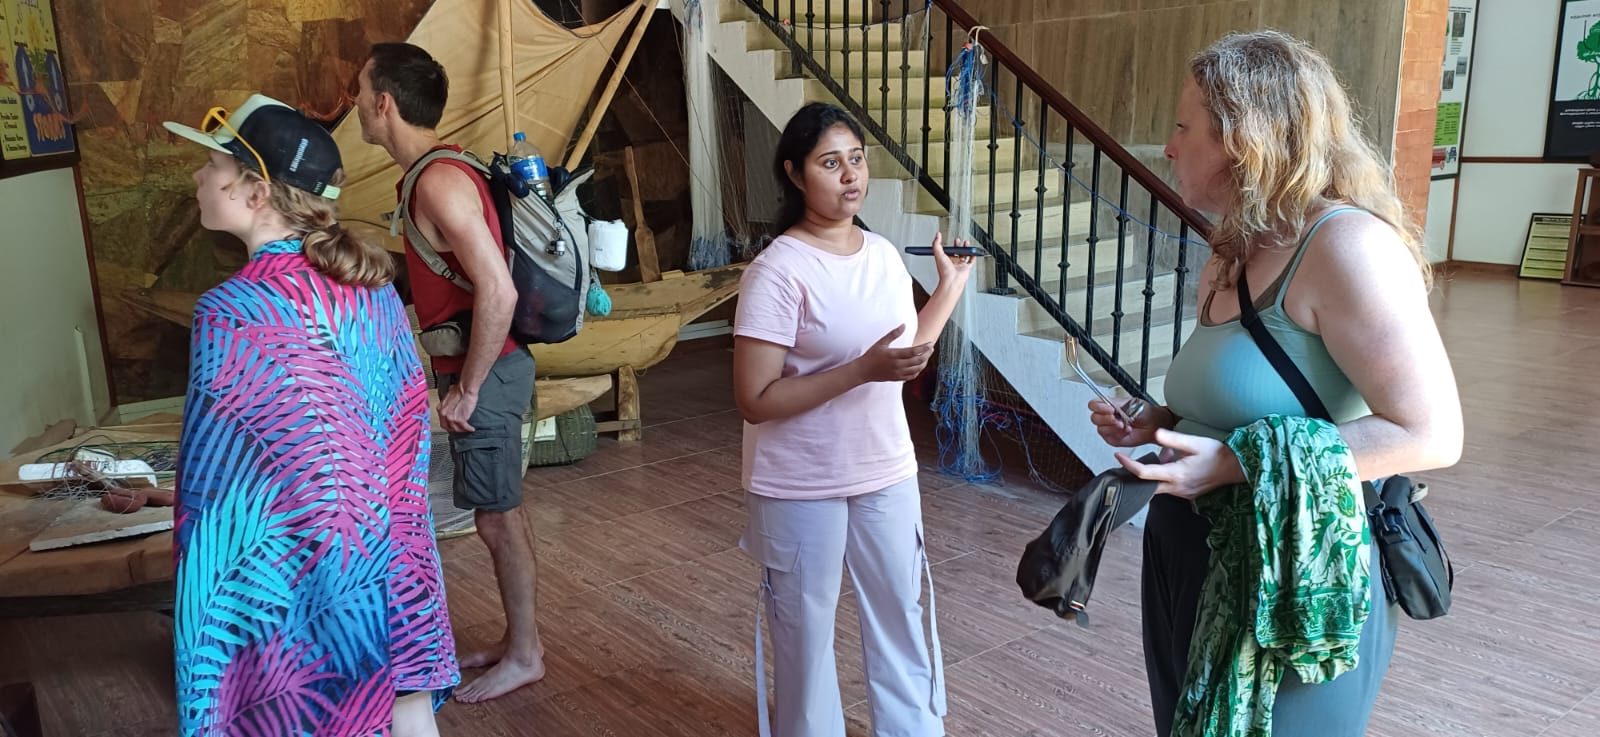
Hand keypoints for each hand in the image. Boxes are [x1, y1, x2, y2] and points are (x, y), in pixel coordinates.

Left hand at [439, 384, 479, 432]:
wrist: (465, 388)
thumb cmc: (459, 389)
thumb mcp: (448, 395)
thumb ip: (448, 403)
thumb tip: (451, 403)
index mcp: (440, 408)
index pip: (442, 421)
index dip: (448, 425)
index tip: (453, 426)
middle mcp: (444, 414)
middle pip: (448, 427)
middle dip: (454, 429)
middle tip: (460, 429)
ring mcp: (451, 417)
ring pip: (456, 429)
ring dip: (462, 430)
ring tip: (467, 429)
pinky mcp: (460, 419)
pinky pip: (465, 427)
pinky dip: (469, 428)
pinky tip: (472, 428)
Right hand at [853, 325, 933, 382]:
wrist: (864, 370)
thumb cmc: (872, 355)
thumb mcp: (881, 342)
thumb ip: (893, 334)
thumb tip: (904, 325)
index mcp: (894, 355)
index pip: (913, 352)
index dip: (924, 348)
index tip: (930, 344)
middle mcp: (897, 365)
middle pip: (918, 361)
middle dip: (927, 354)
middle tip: (931, 348)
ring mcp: (898, 373)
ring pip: (917, 369)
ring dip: (924, 363)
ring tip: (927, 356)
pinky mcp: (897, 378)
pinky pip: (912, 376)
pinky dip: (918, 371)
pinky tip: (919, 366)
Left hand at [932, 232, 975, 288]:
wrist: (952, 280)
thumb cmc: (944, 270)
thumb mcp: (938, 254)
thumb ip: (937, 244)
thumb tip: (937, 235)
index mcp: (945, 260)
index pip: (947, 251)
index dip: (949, 245)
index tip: (949, 240)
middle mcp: (952, 262)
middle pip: (956, 252)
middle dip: (957, 245)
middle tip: (958, 240)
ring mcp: (959, 265)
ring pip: (963, 255)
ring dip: (965, 248)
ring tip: (966, 242)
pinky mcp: (966, 268)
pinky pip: (971, 261)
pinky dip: (973, 256)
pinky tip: (973, 252)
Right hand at [1088, 397, 1164, 447]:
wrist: (1153, 424)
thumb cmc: (1144, 412)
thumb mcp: (1129, 402)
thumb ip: (1115, 403)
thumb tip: (1105, 403)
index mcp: (1108, 405)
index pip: (1093, 405)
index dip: (1099, 407)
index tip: (1110, 409)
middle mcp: (1106, 417)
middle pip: (1094, 418)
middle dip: (1106, 419)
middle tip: (1116, 418)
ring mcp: (1109, 429)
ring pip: (1100, 429)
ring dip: (1113, 427)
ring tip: (1124, 425)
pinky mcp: (1113, 439)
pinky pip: (1108, 438)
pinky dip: (1118, 435)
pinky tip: (1126, 432)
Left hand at [1114, 428, 1244, 499]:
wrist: (1236, 468)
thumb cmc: (1216, 454)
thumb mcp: (1194, 443)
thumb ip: (1173, 439)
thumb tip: (1155, 434)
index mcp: (1175, 475)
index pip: (1144, 473)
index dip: (1128, 465)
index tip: (1117, 456)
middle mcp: (1176, 488)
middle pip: (1146, 486)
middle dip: (1134, 475)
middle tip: (1124, 463)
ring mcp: (1182, 494)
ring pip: (1157, 488)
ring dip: (1151, 476)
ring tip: (1150, 460)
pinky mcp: (1187, 495)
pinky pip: (1168, 489)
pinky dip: (1162, 479)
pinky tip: (1168, 466)